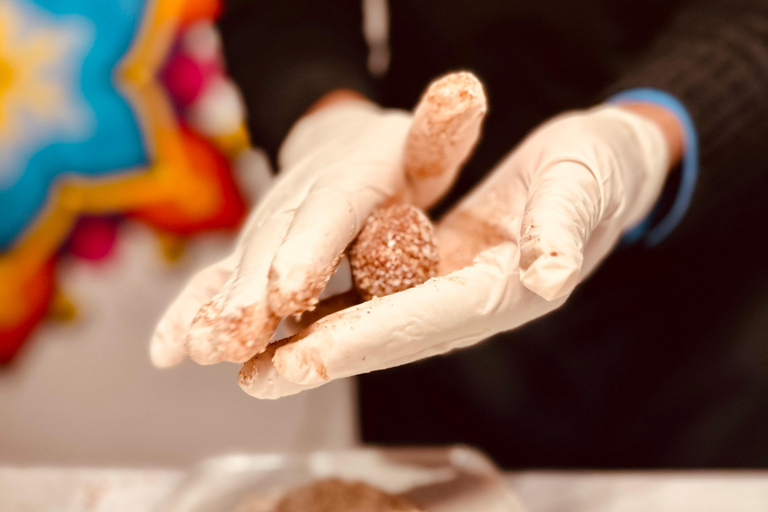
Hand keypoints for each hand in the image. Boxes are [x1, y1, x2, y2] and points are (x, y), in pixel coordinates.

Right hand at [150, 72, 486, 367]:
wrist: (339, 147)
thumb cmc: (392, 159)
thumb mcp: (423, 145)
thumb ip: (441, 134)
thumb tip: (463, 95)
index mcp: (350, 178)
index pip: (328, 212)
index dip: (306, 250)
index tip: (286, 290)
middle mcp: (297, 203)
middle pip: (271, 247)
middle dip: (250, 296)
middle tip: (233, 339)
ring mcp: (266, 228)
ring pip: (237, 267)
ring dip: (214, 310)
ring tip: (195, 351)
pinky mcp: (247, 252)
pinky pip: (215, 281)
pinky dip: (188, 312)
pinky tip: (167, 352)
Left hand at [240, 104, 676, 397]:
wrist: (599, 165)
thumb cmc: (596, 170)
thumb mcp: (583, 186)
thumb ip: (563, 230)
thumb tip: (550, 274)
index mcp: (507, 288)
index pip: (427, 320)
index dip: (365, 338)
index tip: (305, 355)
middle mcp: (472, 301)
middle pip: (389, 336)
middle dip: (323, 357)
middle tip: (256, 378)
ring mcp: (452, 289)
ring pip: (374, 321)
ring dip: (314, 343)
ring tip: (253, 361)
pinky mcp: (438, 269)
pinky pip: (377, 292)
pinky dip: (331, 305)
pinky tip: (287, 313)